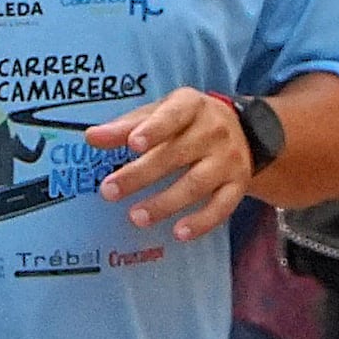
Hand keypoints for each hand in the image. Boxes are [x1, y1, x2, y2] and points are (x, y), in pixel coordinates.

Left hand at [95, 85, 257, 241]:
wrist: (246, 131)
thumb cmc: (188, 121)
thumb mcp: (161, 112)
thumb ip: (126, 126)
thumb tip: (91, 137)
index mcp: (191, 106)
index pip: (172, 116)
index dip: (154, 130)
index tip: (132, 143)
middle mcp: (213, 131)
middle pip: (176, 154)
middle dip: (141, 174)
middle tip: (110, 191)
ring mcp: (228, 159)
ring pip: (196, 183)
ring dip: (166, 203)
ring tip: (136, 217)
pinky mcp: (237, 184)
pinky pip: (222, 207)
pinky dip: (201, 222)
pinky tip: (179, 233)